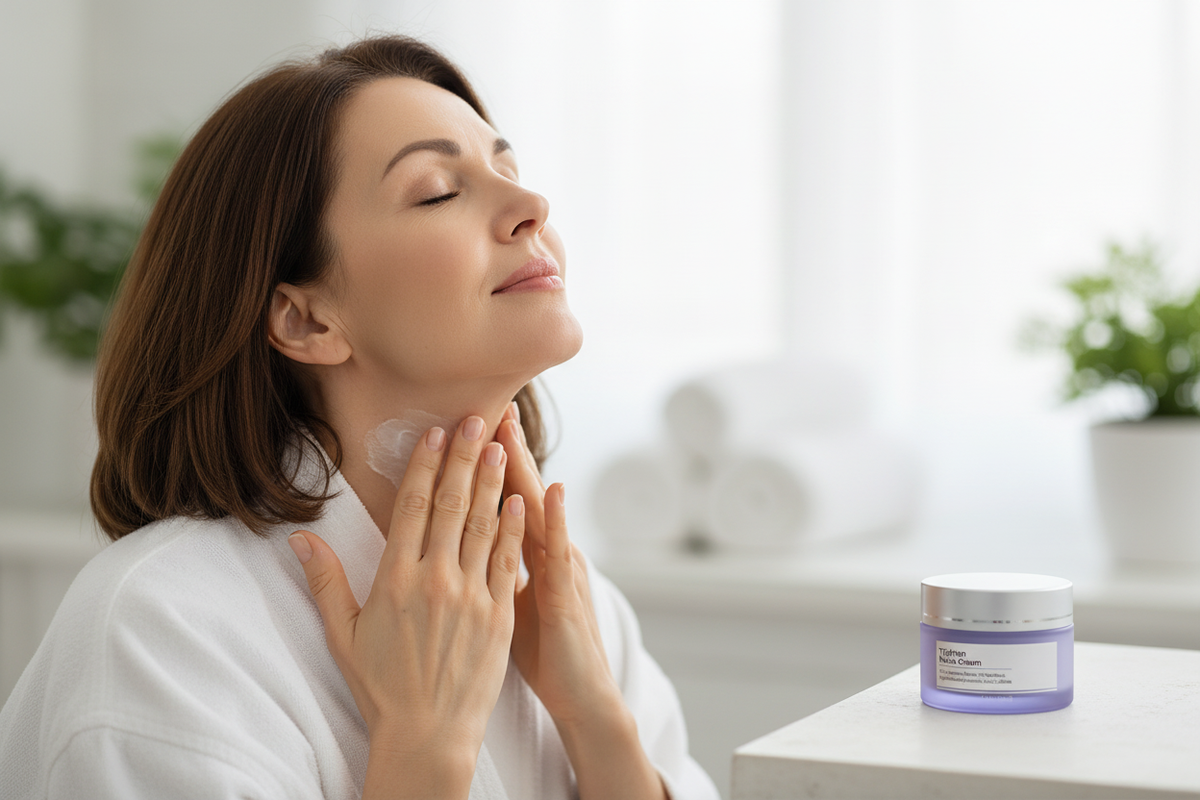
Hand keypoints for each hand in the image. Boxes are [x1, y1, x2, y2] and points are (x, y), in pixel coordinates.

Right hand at [288, 418, 524, 798]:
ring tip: (500, 443)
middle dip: (463, 457)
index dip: (425, 465)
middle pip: (451, 505)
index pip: (411, 508)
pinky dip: (513, 526)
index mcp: (395, 580)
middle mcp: (435, 581)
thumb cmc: (382, 687)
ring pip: (483, 525)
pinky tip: (517, 497)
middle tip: (476, 418)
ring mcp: (471, 597)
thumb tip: (298, 539)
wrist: (428, 736)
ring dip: (491, 480)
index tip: (435, 433)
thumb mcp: (344, 634)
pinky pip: (506, 560)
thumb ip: (325, 582)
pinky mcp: (500, 615)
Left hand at [496, 406, 621, 727]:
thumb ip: (492, 569)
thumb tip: (458, 547)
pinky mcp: (566, 597)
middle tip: (488, 404)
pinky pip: (559, 554)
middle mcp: (545, 553)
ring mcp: (560, 571)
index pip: (499, 499)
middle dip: (501, 450)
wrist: (583, 695)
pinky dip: (557, 521)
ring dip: (524, 471)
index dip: (482, 464)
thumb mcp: (512, 604)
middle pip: (519, 492)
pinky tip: (552, 492)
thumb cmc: (546, 652)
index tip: (464, 426)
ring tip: (509, 432)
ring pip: (538, 512)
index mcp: (525, 555)